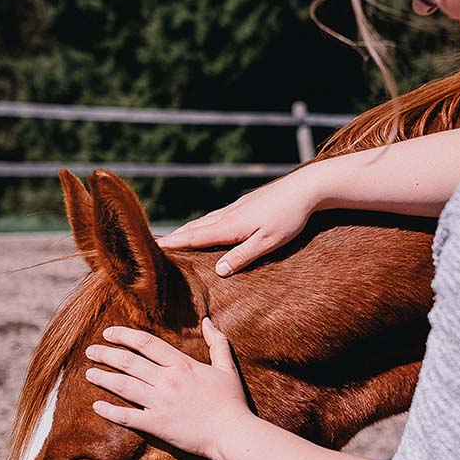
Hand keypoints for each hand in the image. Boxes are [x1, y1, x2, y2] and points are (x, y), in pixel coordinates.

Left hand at [85, 317, 253, 459]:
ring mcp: (160, 403)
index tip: (109, 333)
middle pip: (128, 362)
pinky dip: (110, 411)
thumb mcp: (227, 366)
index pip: (146, 344)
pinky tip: (97, 406)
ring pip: (123, 386)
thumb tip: (208, 321)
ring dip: (103, 378)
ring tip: (89, 373)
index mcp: (182, 365)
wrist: (232, 433)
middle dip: (106, 354)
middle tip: (91, 351)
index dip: (124, 336)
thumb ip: (217, 342)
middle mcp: (167, 381)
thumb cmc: (232, 401)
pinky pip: (127, 417)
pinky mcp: (156, 425)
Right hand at [156, 171, 320, 275]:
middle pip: (195, 228)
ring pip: (205, 220)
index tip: (153, 249)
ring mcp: (236, 207)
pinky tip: (206, 226)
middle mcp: (228, 215)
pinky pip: (217, 216)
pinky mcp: (245, 204)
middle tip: (155, 247)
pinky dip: (203, 223)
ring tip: (175, 239)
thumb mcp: (267, 242)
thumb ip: (243, 257)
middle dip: (175, 238)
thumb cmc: (289, 217)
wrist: (305, 188)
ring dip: (188, 230)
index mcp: (230, 226)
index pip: (194, 237)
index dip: (174, 244)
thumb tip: (218, 271)